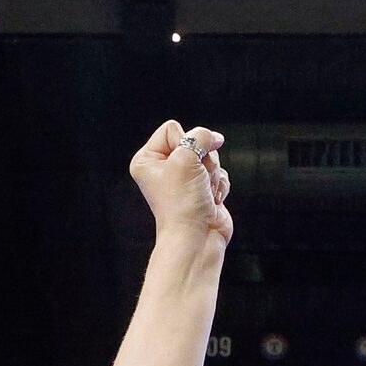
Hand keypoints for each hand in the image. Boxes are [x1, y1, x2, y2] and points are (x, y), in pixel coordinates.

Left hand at [127, 121, 232, 246]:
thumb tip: (215, 138)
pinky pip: (218, 172)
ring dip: (211, 174)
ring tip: (202, 192)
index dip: (185, 143)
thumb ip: (201, 136)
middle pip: (194, 142)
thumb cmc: (183, 202)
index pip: (173, 129)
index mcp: (147, 160)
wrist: (197, 237)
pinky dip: (218, 185)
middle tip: (195, 181)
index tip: (183, 166)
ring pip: (210, 157)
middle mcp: (163, 168)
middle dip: (202, 160)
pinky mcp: (202, 189)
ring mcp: (184, 179)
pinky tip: (210, 200)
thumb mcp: (187, 157)